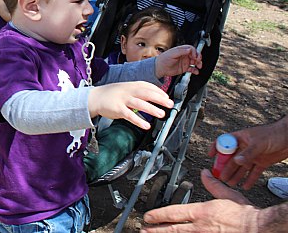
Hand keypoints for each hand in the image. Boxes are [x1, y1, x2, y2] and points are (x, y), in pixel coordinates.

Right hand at [88, 81, 172, 129]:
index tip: (167, 97)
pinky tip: (146, 125)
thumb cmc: (112, 95)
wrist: (95, 98)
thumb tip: (154, 97)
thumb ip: (138, 92)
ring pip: (139, 103)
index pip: (148, 86)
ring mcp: (122, 99)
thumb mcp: (126, 89)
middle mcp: (128, 91)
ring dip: (151, 108)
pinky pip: (129, 115)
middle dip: (159, 98)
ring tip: (161, 114)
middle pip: (146, 93)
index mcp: (131, 85)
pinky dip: (138, 120)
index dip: (159, 92)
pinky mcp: (117, 109)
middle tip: (170, 104)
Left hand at [141, 169, 258, 232]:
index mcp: (202, 212)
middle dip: (156, 229)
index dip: (158, 214)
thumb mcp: (227, 194)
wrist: (258, 228)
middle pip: (172, 228)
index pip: (174, 212)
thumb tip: (205, 174)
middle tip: (143, 229)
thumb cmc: (244, 214)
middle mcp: (200, 226)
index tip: (148, 216)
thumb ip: (213, 184)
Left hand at [155, 45, 201, 77]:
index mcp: (181, 50)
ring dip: (198, 64)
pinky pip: (192, 69)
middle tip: (198, 61)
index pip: (191, 49)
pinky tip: (196, 71)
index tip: (194, 56)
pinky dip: (195, 70)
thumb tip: (189, 49)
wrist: (159, 68)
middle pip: (195, 55)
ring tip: (199, 66)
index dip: (194, 52)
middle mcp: (184, 55)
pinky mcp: (184, 68)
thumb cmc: (163, 59)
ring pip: (195, 62)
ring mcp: (184, 62)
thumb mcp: (172, 53)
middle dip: (198, 57)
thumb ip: (181, 51)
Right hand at [212, 116, 287, 189]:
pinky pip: (253, 173)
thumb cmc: (274, 134)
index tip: (210, 155)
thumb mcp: (259, 143)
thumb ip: (248, 153)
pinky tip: (245, 186)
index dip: (216, 148)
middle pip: (232, 159)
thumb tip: (237, 161)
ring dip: (236, 175)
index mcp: (241, 138)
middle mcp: (245, 148)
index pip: (224, 142)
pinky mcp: (262, 163)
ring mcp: (253, 156)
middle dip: (226, 168)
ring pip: (241, 167)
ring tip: (230, 184)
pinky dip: (249, 179)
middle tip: (220, 177)